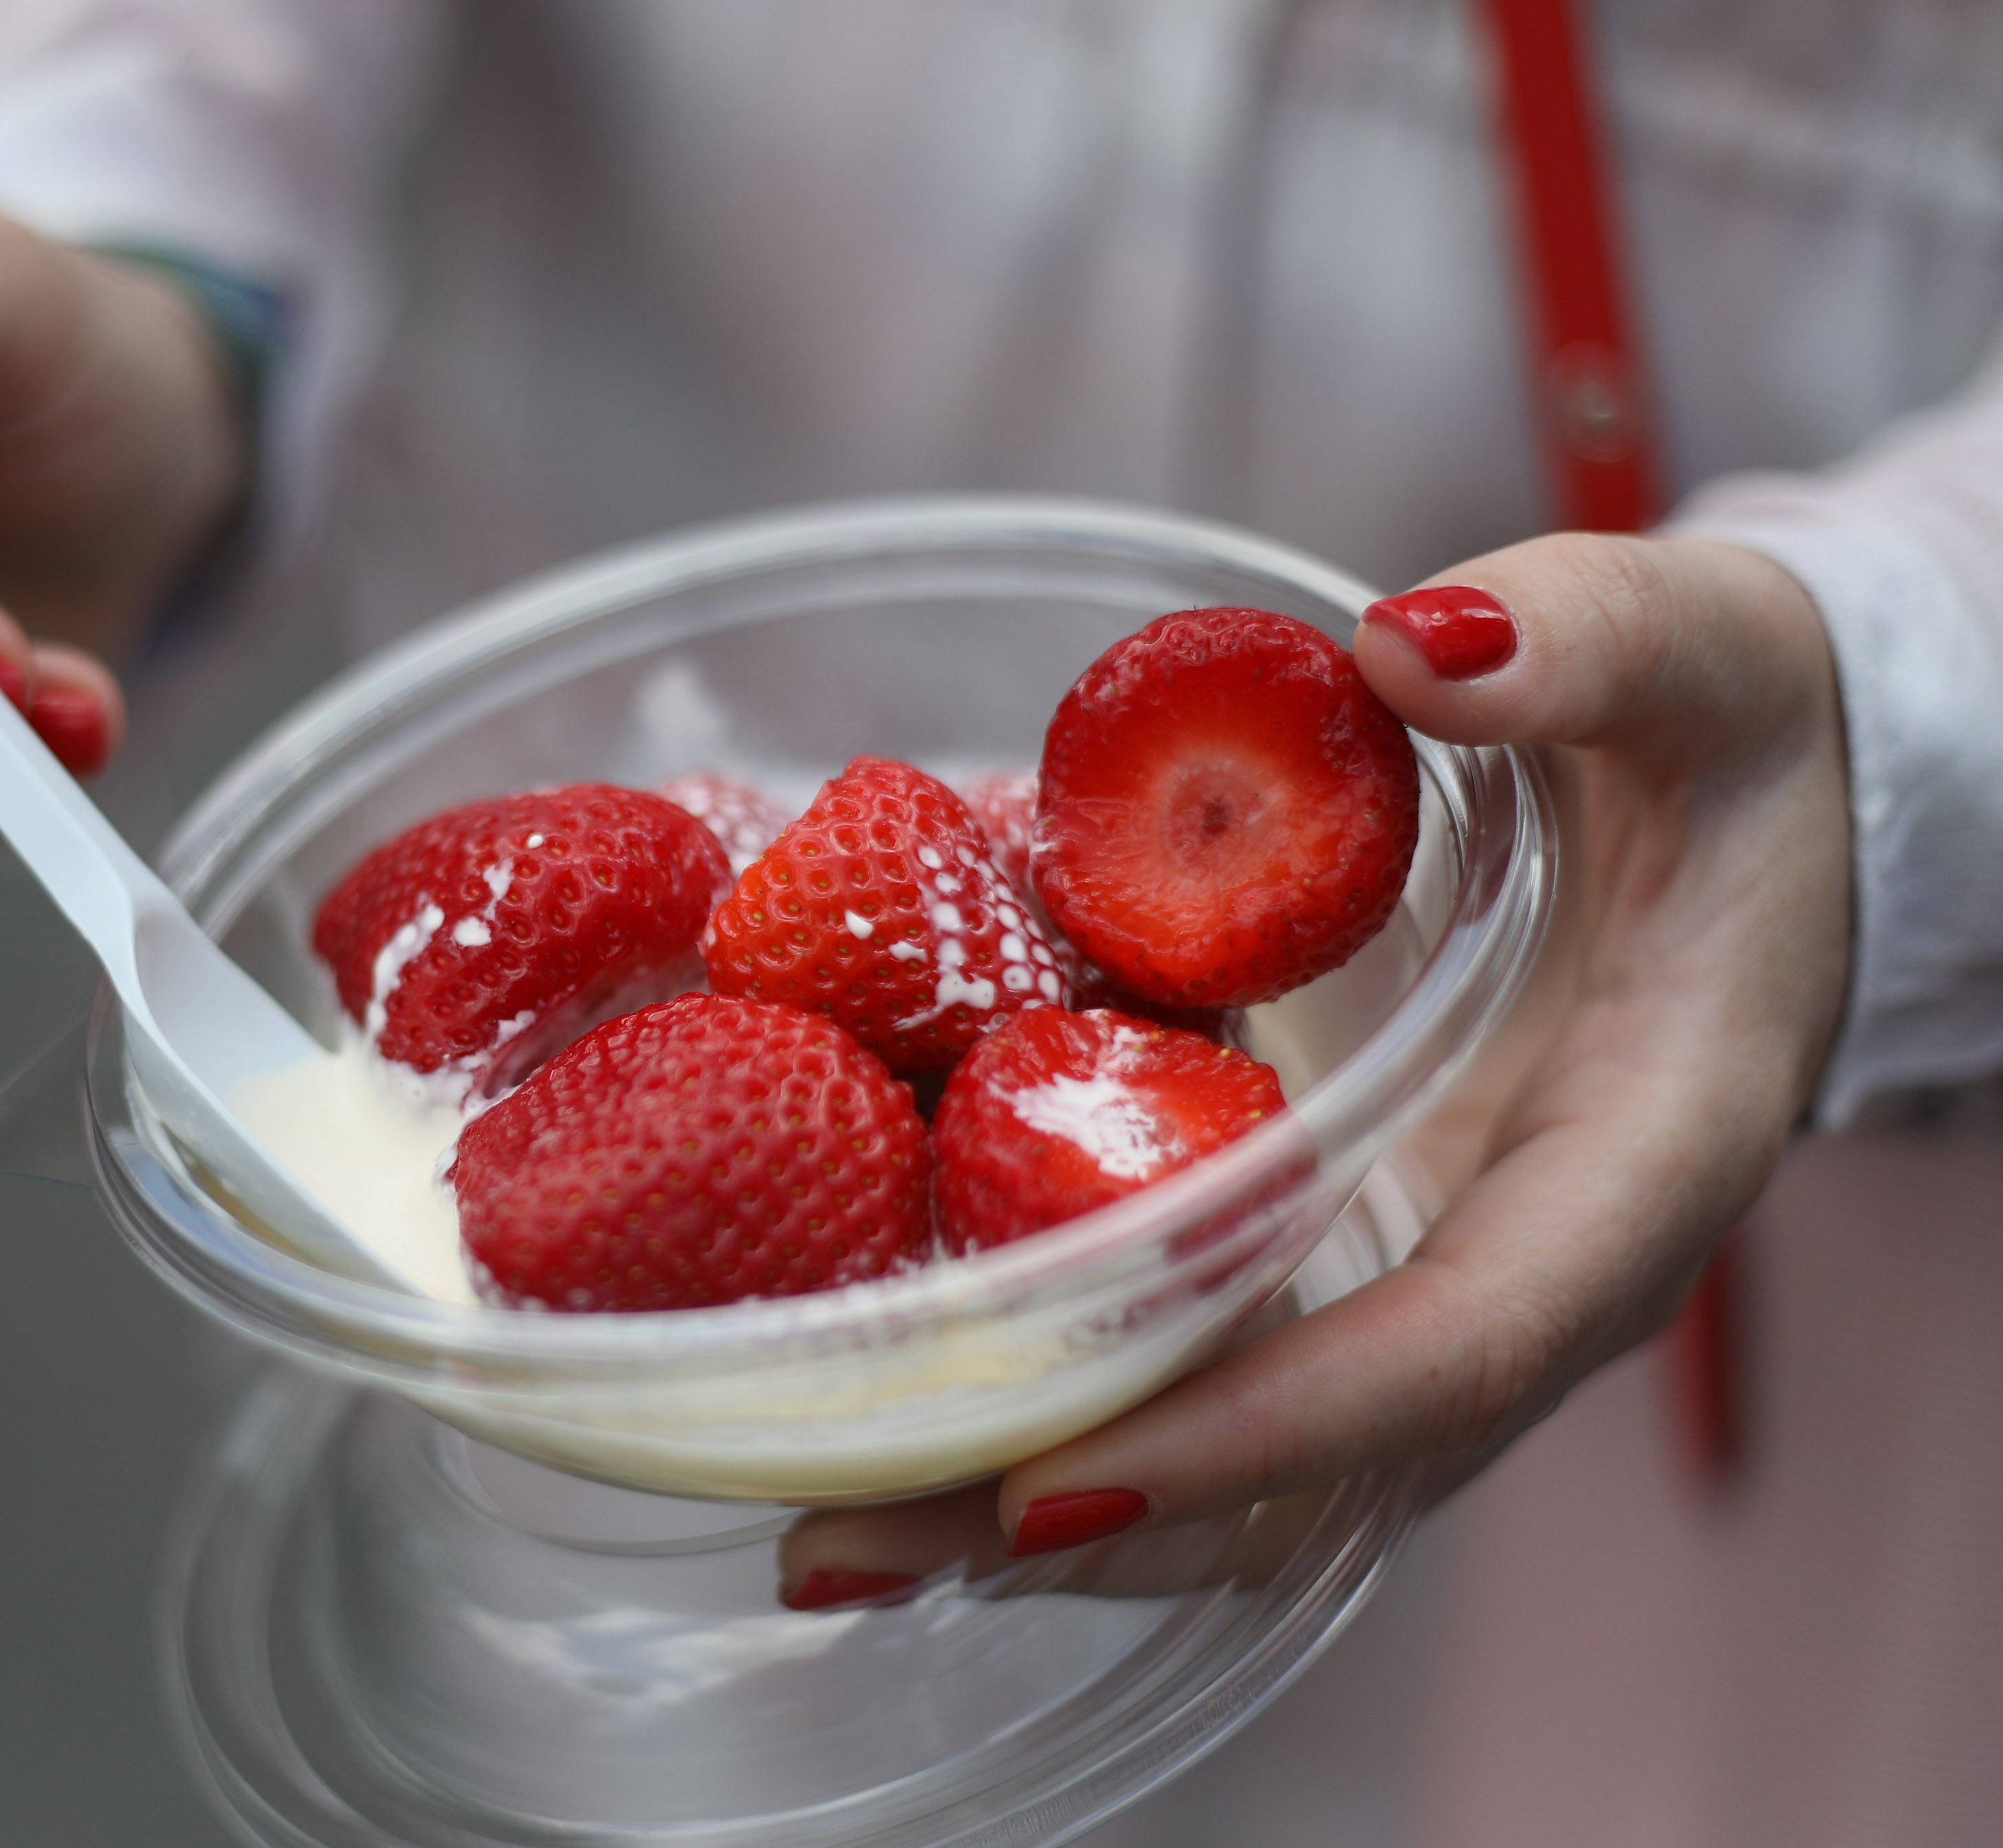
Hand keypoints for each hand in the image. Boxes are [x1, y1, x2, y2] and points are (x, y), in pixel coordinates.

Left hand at [779, 532, 1852, 1607]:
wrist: (1748, 816)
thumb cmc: (1736, 745)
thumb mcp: (1703, 651)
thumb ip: (1590, 642)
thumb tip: (1411, 649)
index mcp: (1629, 1176)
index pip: (1442, 1356)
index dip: (1251, 1434)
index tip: (1051, 1484)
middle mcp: (1520, 1283)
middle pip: (1302, 1474)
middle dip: (1077, 1523)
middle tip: (836, 1550)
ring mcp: (1424, 1287)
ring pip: (1241, 1465)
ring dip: (1034, 1507)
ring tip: (819, 1535)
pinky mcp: (1348, 1250)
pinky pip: (1208, 1370)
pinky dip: (1061, 1400)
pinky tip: (885, 1403)